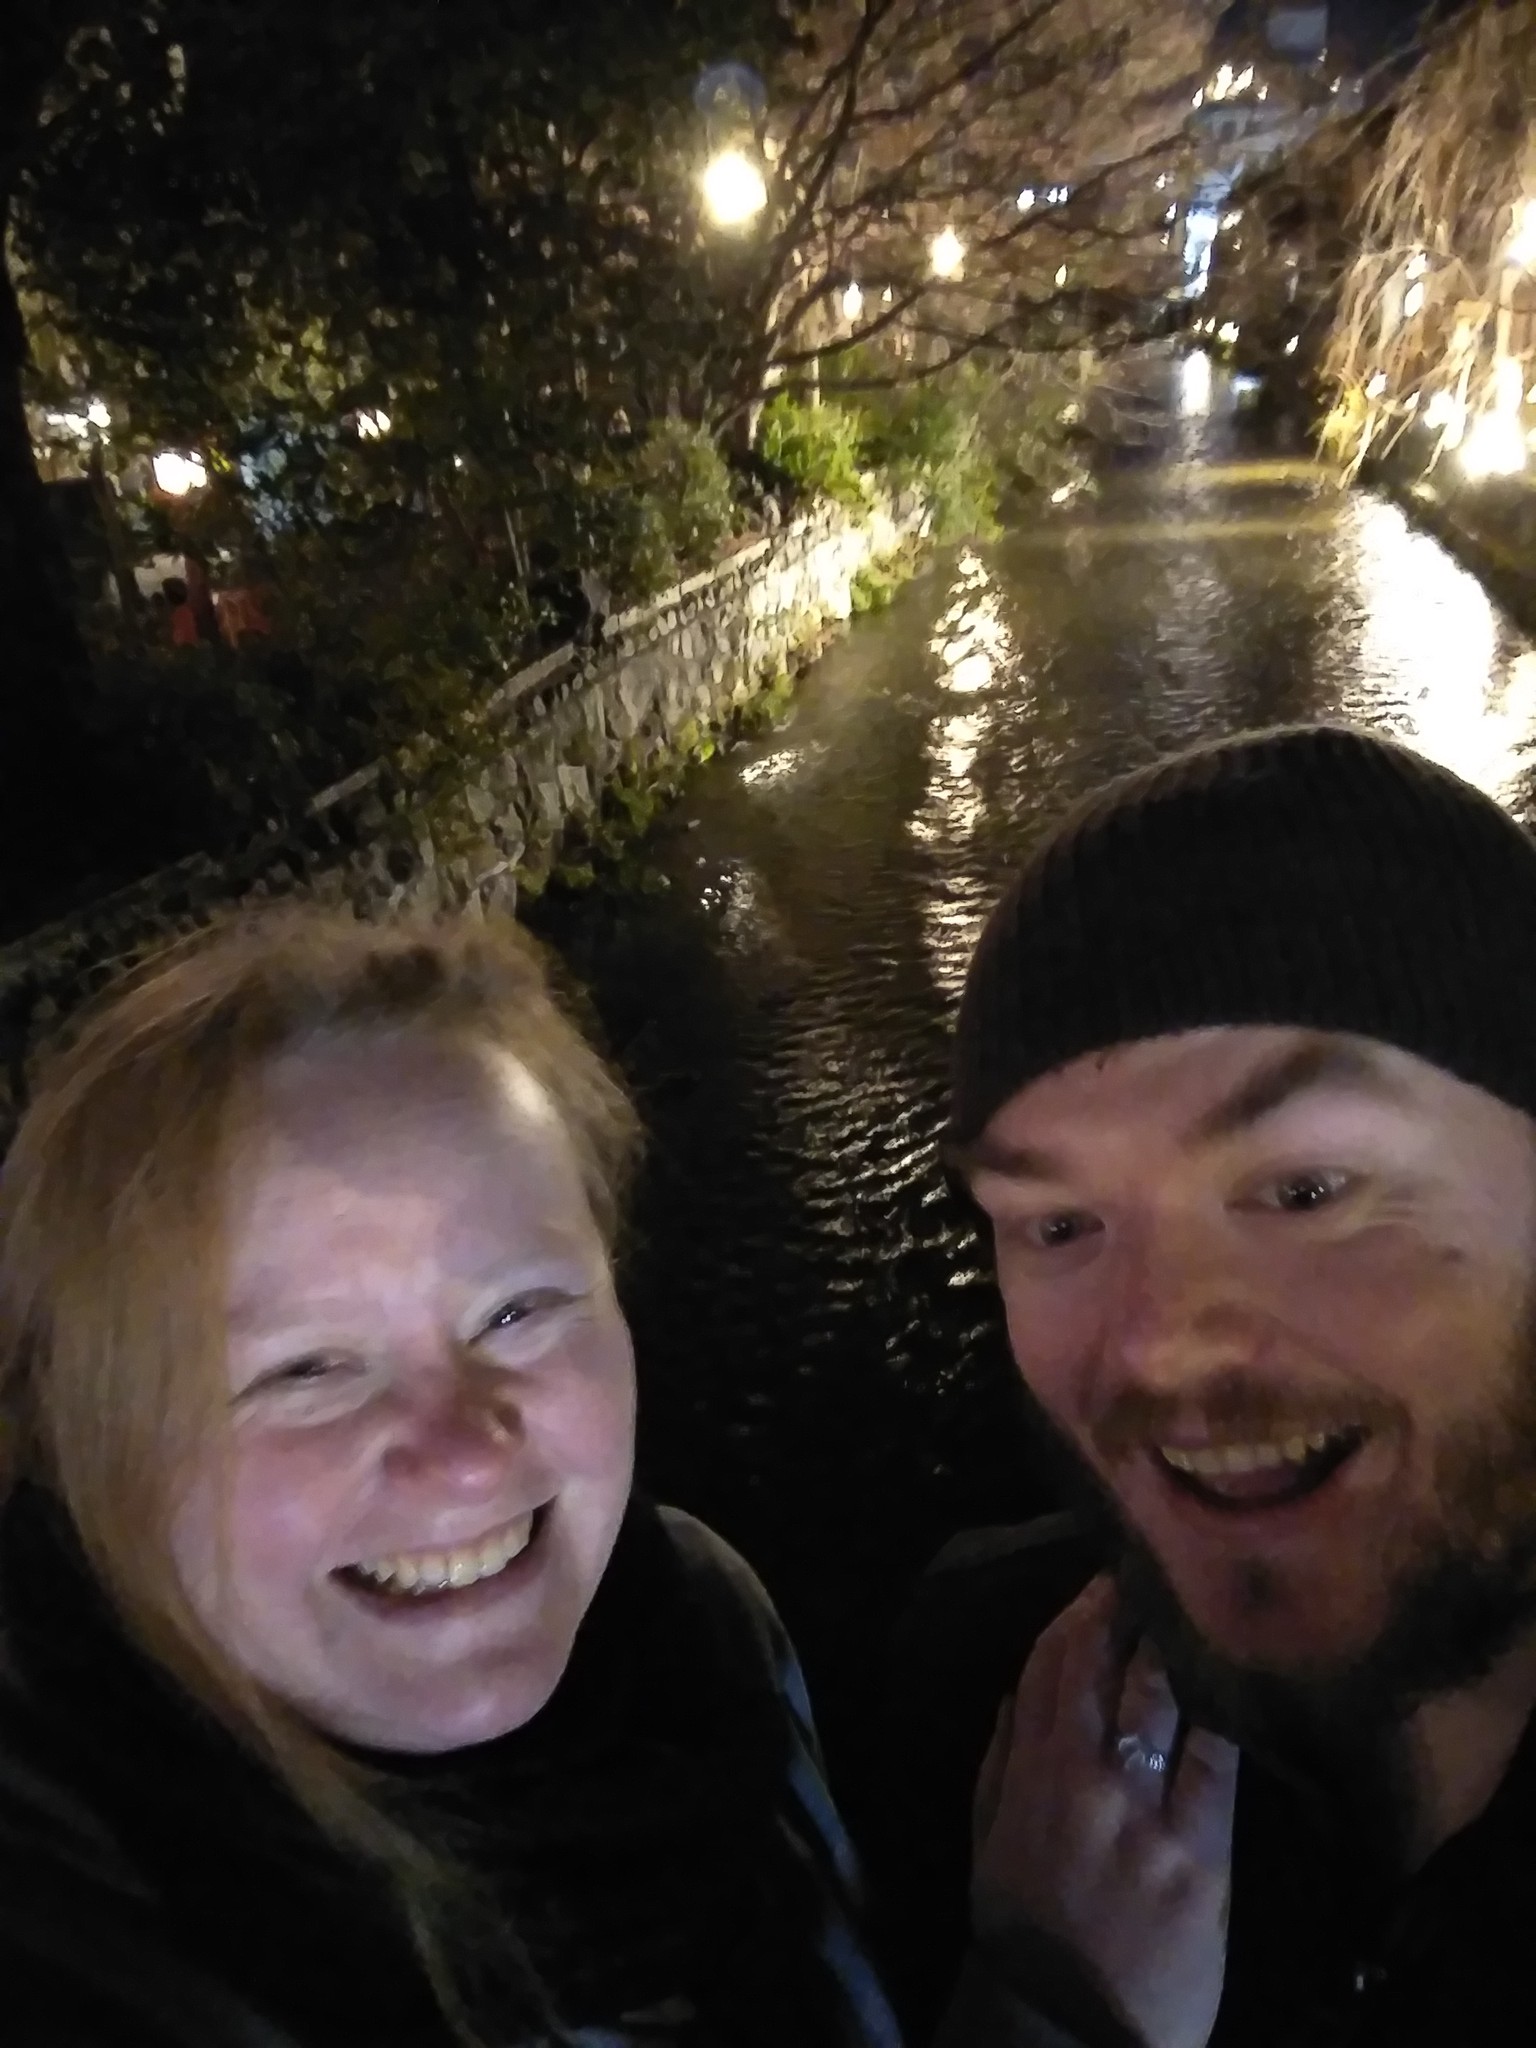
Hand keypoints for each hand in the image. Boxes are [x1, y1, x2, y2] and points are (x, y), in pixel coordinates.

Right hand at [970, 1576, 1237, 2047]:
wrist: (1070, 2031)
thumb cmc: (1026, 1935)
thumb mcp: (989, 1843)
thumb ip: (1000, 1764)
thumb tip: (1017, 1692)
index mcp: (1025, 1778)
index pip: (1051, 1669)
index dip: (1081, 1612)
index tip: (1108, 1571)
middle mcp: (1079, 1783)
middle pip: (1105, 1670)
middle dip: (1132, 1610)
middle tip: (1162, 1565)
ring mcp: (1140, 1818)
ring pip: (1158, 1701)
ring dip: (1178, 1645)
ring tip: (1205, 1603)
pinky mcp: (1197, 1858)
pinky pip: (1213, 1764)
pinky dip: (1221, 1714)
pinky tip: (1238, 1680)